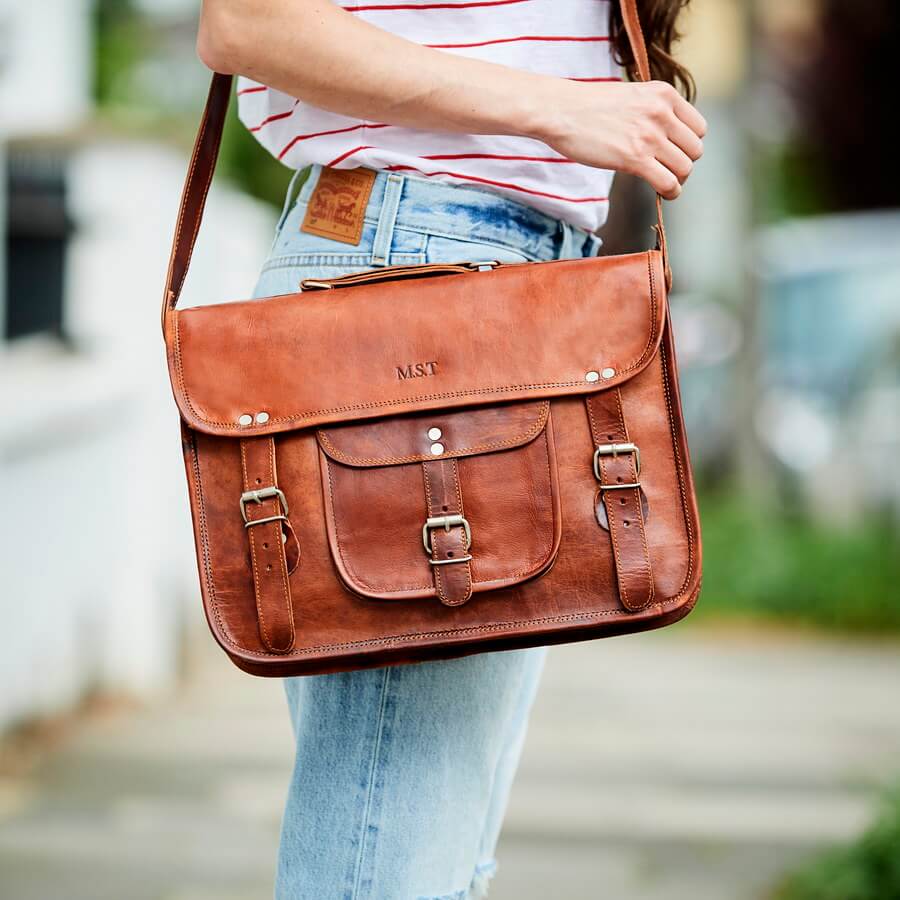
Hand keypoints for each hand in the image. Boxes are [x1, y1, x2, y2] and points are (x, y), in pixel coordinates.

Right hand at [537, 80, 706, 199]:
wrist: (561, 110)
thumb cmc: (588, 106)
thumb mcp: (631, 96)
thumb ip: (653, 111)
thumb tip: (665, 136)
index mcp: (664, 94)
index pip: (699, 127)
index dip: (688, 145)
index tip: (674, 153)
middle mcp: (661, 113)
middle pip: (695, 149)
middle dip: (683, 163)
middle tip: (667, 170)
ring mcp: (649, 136)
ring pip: (685, 168)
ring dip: (677, 180)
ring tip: (664, 183)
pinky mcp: (635, 158)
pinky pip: (668, 182)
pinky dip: (671, 192)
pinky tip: (664, 193)